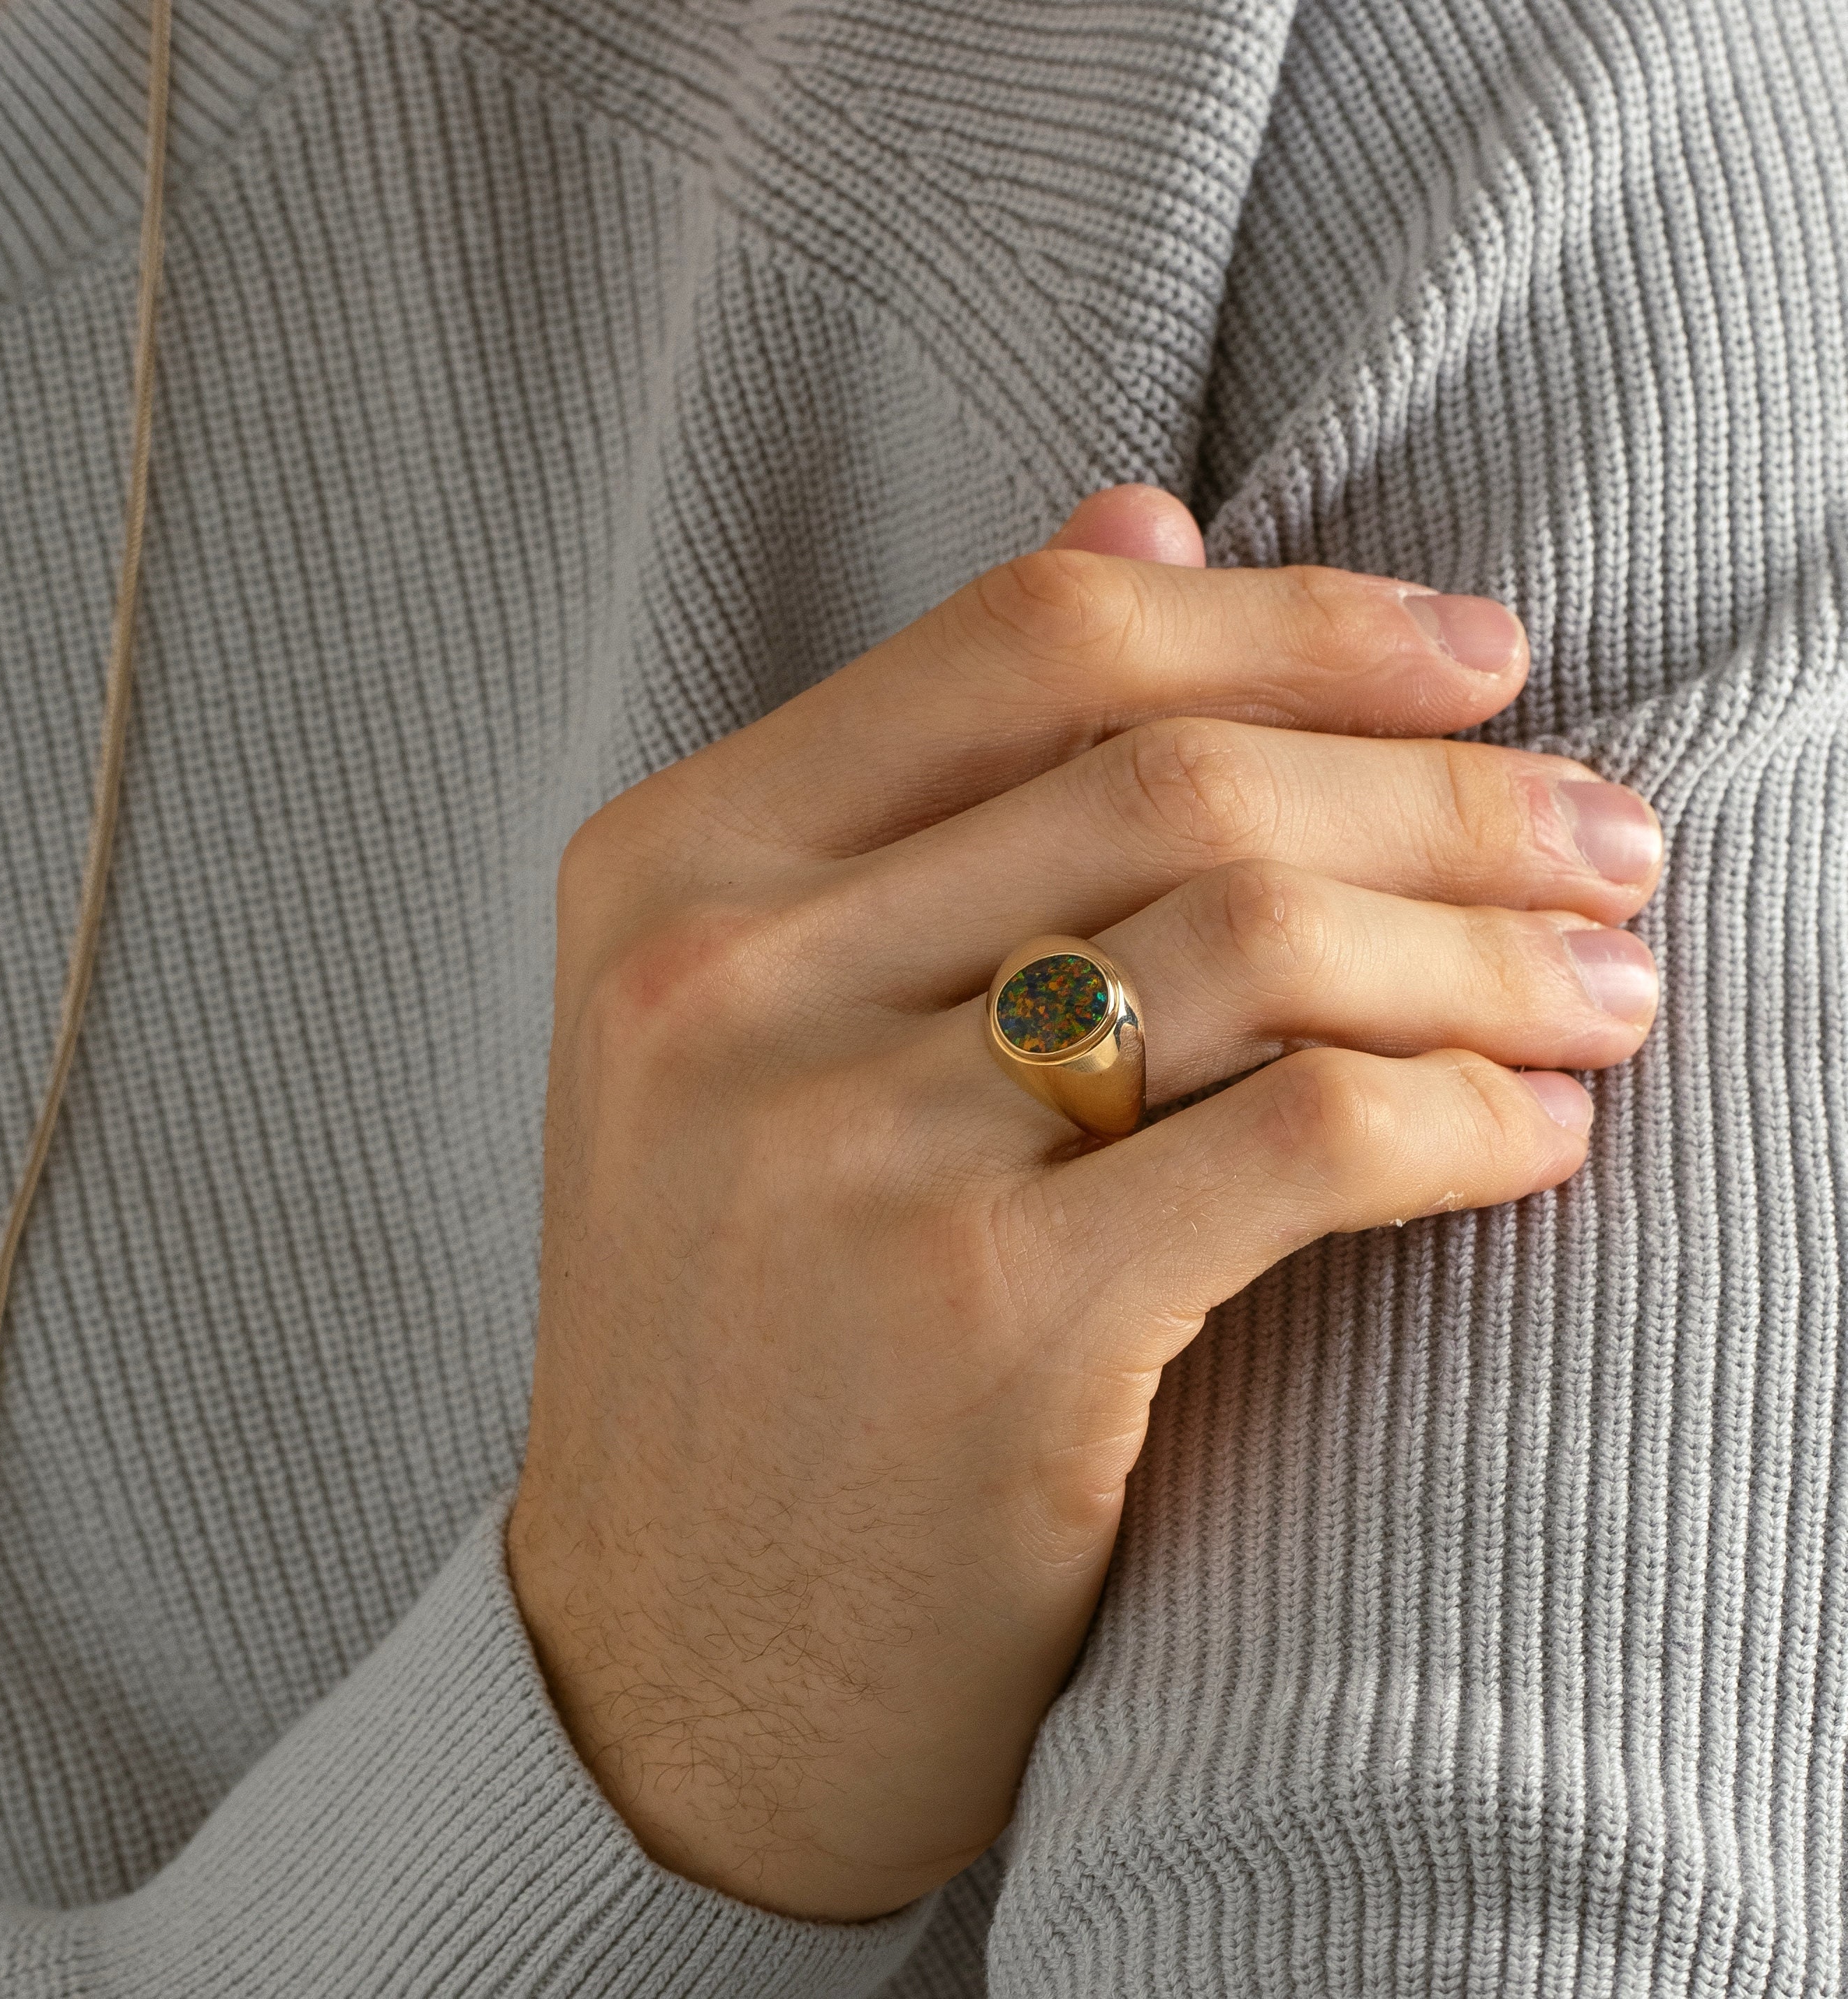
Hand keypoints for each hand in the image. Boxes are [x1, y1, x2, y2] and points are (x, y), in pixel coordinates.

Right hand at [507, 486, 1661, 1921]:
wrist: (674, 1669)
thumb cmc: (750, 1332)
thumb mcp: (757, 1031)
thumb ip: (935, 779)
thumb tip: (1144, 509)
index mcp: (667, 875)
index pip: (1033, 642)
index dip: (1294, 618)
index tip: (1481, 655)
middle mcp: (728, 985)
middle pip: (1177, 779)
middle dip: (1450, 789)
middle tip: (1609, 830)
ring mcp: (845, 1155)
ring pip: (1262, 939)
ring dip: (1492, 947)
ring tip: (1611, 980)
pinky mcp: (984, 1332)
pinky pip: (1306, 1139)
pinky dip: (1464, 1115)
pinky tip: (1538, 1134)